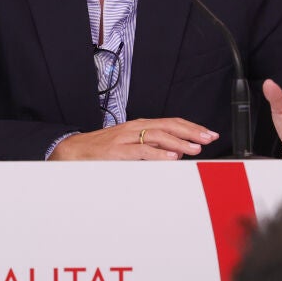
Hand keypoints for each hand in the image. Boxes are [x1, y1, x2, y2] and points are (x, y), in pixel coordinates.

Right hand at [49, 118, 218, 159]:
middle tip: (208, 138)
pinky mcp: (117, 151)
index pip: (171, 122)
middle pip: (169, 125)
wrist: (73, 151)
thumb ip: (151, 148)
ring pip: (158, 136)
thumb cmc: (102, 150)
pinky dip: (159, 154)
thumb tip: (175, 154)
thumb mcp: (130, 146)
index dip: (191, 127)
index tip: (209, 133)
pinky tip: (171, 158)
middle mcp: (135, 128)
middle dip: (191, 131)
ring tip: (194, 149)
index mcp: (139, 126)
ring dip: (179, 142)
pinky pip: (142, 151)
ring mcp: (126, 138)